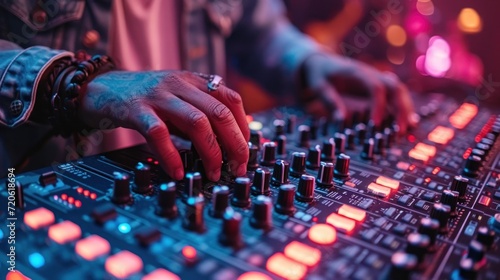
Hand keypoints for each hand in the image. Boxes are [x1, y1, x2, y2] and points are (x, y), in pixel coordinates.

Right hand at [78, 70, 249, 180]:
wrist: (100, 88)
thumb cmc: (143, 100)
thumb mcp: (177, 100)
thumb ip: (199, 115)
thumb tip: (226, 146)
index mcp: (193, 81)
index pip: (231, 100)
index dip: (244, 128)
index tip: (246, 152)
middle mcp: (180, 84)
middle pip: (220, 112)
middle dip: (235, 144)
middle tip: (238, 168)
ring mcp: (158, 95)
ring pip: (197, 122)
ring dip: (211, 152)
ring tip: (213, 173)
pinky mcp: (135, 109)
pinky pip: (159, 134)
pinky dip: (172, 156)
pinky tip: (177, 172)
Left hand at [300, 53, 416, 132]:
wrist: (320, 61)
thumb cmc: (319, 74)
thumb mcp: (318, 86)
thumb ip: (329, 100)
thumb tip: (341, 119)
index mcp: (356, 72)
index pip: (375, 87)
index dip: (378, 106)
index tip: (375, 125)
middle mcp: (371, 74)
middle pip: (395, 87)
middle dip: (401, 108)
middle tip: (399, 129)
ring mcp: (376, 79)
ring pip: (399, 91)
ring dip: (405, 108)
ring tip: (407, 128)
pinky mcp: (377, 87)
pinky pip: (395, 96)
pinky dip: (402, 108)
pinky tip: (407, 123)